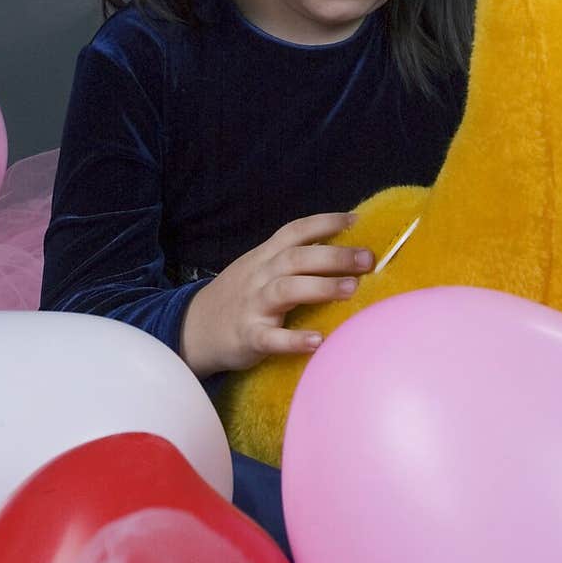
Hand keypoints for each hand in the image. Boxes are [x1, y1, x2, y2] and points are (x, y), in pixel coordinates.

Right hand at [178, 212, 373, 377]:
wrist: (193, 328)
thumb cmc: (240, 297)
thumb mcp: (259, 268)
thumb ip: (291, 259)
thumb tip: (341, 251)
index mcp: (266, 256)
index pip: (296, 231)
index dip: (325, 223)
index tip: (357, 221)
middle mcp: (260, 275)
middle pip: (296, 257)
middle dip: (334, 256)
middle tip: (368, 259)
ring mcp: (252, 305)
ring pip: (285, 290)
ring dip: (320, 287)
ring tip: (351, 289)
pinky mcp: (248, 336)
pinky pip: (270, 337)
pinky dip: (294, 340)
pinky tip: (318, 341)